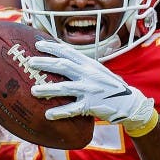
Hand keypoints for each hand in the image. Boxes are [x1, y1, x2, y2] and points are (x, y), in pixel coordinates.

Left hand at [27, 40, 157, 135]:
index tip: (38, 44)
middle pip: (63, 66)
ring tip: (33, 90)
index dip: (53, 47)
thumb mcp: (99, 71)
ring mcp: (90, 89)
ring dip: (48, 88)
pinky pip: (72, 109)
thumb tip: (65, 60)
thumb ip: (83, 66)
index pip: (68, 52)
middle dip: (45, 63)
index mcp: (89, 64)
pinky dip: (59, 112)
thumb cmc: (111, 86)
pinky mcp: (91, 105)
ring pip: (65, 87)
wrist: (130, 102)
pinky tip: (48, 115)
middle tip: (30, 62)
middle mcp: (89, 74)